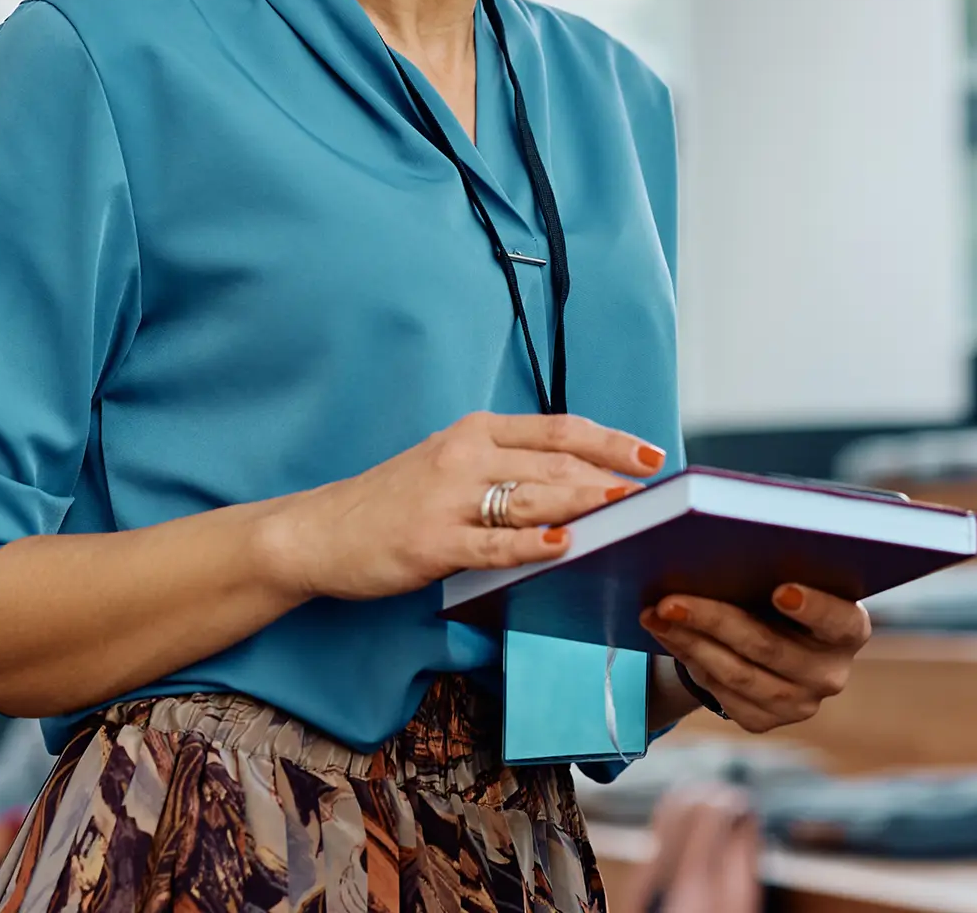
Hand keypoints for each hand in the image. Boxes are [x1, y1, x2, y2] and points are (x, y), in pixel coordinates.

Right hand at [256, 411, 661, 603]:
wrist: (321, 531)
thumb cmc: (396, 500)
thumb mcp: (452, 464)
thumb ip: (508, 466)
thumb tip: (582, 482)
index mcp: (477, 431)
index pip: (558, 429)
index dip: (609, 441)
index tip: (651, 456)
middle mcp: (466, 455)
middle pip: (554, 463)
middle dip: (609, 479)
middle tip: (655, 497)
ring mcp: (448, 499)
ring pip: (531, 498)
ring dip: (583, 505)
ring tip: (626, 512)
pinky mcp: (432, 542)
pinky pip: (492, 544)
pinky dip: (531, 546)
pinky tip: (564, 547)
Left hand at [642, 583, 870, 734]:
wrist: (773, 638)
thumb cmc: (780, 592)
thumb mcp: (790, 577)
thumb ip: (775, 569)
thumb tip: (718, 553)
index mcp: (850, 629)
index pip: (840, 620)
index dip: (814, 606)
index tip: (780, 590)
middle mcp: (830, 673)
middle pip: (769, 647)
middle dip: (715, 620)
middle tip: (671, 600)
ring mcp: (799, 704)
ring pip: (737, 674)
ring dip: (690, 642)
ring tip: (656, 615)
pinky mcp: (764, 721)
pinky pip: (721, 693)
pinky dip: (690, 660)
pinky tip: (668, 635)